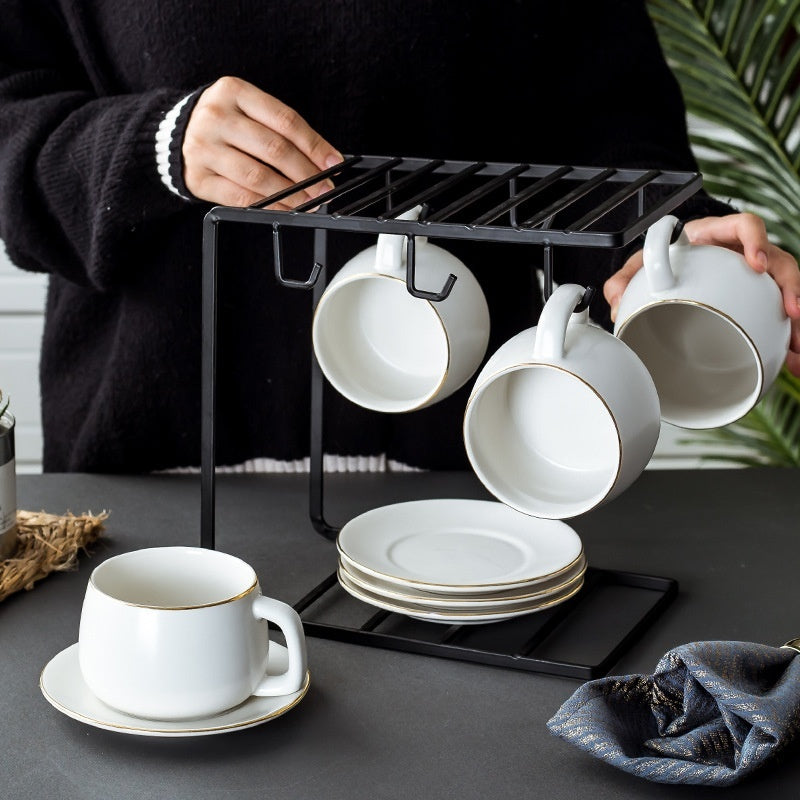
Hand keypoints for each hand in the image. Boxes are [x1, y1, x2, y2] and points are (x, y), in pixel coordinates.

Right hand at [182, 76, 342, 208]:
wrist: (171, 135)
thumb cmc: (222, 123)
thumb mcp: (246, 109)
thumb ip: (280, 128)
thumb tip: (323, 159)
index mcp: (234, 92)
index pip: (285, 120)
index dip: (315, 145)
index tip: (333, 162)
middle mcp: (216, 117)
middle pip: (274, 149)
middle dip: (307, 174)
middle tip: (325, 188)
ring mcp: (204, 148)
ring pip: (258, 176)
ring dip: (291, 194)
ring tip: (310, 201)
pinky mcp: (198, 178)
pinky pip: (241, 197)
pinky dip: (270, 206)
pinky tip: (286, 208)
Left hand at [604, 213, 799, 376]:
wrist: (668, 271)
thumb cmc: (660, 261)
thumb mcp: (639, 266)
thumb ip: (624, 280)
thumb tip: (615, 302)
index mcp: (714, 236)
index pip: (744, 226)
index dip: (755, 240)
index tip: (757, 263)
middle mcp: (741, 253)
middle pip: (778, 261)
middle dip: (790, 287)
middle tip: (791, 311)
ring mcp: (753, 276)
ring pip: (785, 289)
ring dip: (795, 316)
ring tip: (797, 343)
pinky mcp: (756, 296)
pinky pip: (777, 312)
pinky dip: (788, 334)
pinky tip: (793, 356)